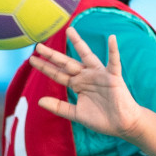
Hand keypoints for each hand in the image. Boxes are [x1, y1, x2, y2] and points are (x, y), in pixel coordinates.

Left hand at [29, 28, 145, 139]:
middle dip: (53, 55)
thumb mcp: (76, 114)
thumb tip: (39, 101)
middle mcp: (86, 76)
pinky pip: (113, 61)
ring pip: (86, 56)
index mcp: (78, 85)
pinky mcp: (113, 77)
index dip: (45, 67)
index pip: (58, 74)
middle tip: (38, 46)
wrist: (123, 125)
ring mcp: (99, 75)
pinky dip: (113, 50)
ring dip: (78, 43)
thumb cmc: (103, 120)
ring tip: (69, 30)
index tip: (32, 60)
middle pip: (67, 63)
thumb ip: (59, 107)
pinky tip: (111, 38)